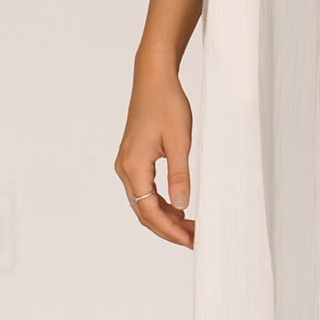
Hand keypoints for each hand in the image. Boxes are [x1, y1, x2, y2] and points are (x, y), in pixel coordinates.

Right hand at [114, 64, 195, 247]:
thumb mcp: (180, 142)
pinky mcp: (134, 159)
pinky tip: (180, 208)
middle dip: (168, 229)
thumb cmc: (167, 104)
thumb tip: (182, 207)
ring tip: (191, 227)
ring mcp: (127, 164)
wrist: (154, 79)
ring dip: (165, 217)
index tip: (190, 240)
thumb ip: (180, 176)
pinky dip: (161, 203)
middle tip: (194, 239)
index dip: (169, 230)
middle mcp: (125, 168)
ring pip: (143, 202)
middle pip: (143, 211)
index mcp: (134, 166)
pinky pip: (145, 190)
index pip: (149, 210)